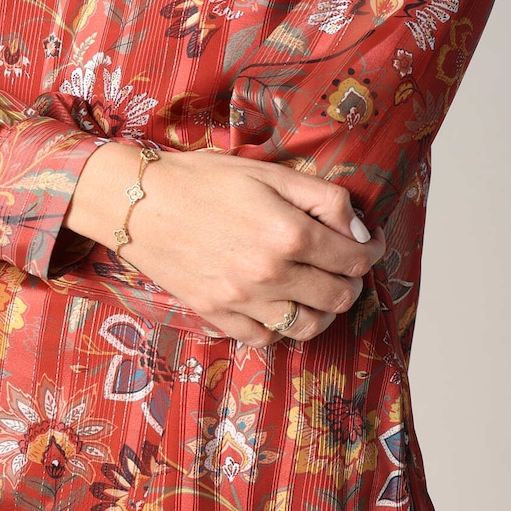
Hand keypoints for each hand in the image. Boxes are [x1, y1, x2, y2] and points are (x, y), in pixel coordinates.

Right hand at [68, 144, 385, 347]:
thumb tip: (360, 230)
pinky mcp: (219, 316)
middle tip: (347, 263)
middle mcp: (271, 274)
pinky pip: (267, 338)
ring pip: (309, 326)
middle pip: (339, 295)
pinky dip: (283, 326)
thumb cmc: (202, 179)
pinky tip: (281, 303)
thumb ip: (322, 199)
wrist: (138, 202)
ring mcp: (244, 301)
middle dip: (352, 280)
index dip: (371, 250)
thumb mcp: (268, 172)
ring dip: (325, 309)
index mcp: (288, 233)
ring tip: (319, 288)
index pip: (354, 257)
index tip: (371, 242)